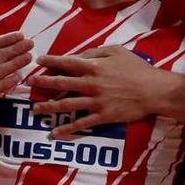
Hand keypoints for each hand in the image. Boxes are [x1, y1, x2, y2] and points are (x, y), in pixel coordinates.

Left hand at [27, 45, 161, 137]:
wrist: (153, 91)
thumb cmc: (136, 68)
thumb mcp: (117, 51)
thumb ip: (96, 52)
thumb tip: (79, 56)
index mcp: (94, 66)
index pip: (67, 62)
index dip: (51, 62)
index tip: (38, 61)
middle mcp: (91, 84)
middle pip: (62, 83)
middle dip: (44, 83)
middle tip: (30, 83)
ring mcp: (95, 101)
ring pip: (67, 105)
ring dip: (49, 107)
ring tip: (36, 109)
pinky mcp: (102, 117)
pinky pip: (81, 124)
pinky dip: (67, 129)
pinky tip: (54, 133)